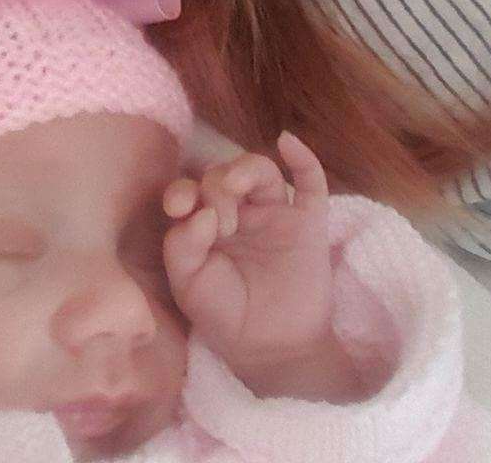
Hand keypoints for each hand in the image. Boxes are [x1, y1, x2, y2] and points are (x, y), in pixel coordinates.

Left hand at [162, 132, 353, 396]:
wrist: (270, 349)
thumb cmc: (223, 314)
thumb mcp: (187, 284)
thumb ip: (182, 245)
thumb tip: (201, 212)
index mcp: (203, 223)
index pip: (189, 190)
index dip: (181, 191)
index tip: (179, 208)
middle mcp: (237, 212)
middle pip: (222, 175)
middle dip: (216, 189)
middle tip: (221, 226)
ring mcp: (274, 215)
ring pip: (260, 170)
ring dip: (245, 170)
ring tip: (236, 188)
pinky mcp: (308, 224)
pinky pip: (311, 183)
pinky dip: (303, 159)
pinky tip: (288, 141)